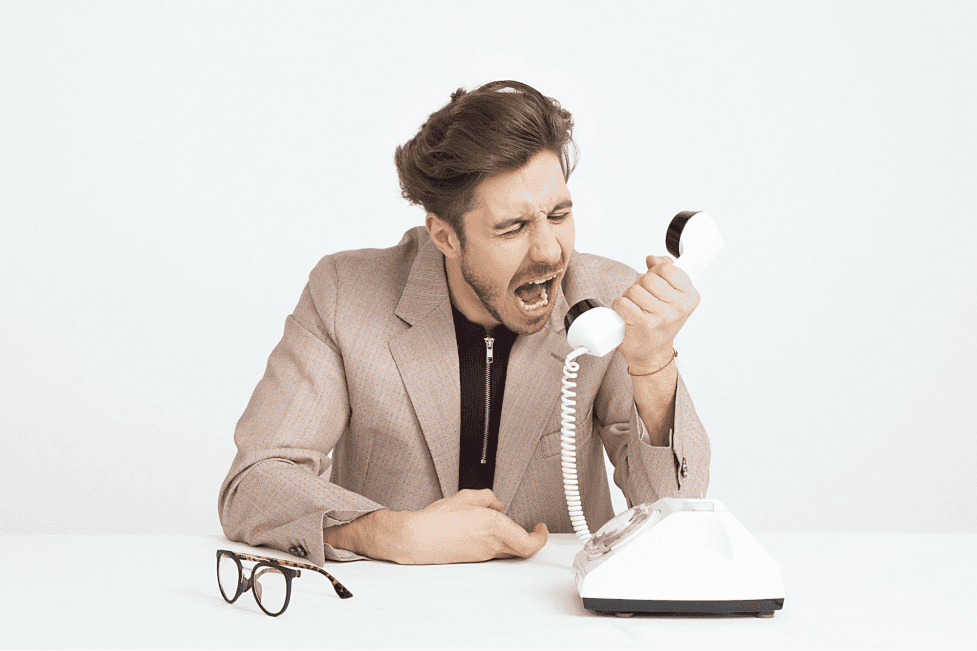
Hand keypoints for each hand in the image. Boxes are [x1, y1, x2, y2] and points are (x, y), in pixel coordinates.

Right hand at [385, 489, 547, 564]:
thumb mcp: (466, 497)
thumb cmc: (437, 520)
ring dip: (513, 539)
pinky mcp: (474, 558)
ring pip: (509, 550)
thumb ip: (488, 497)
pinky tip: (486, 530)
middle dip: (531, 538)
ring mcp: (484, 554)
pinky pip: (495, 551)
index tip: (541, 528)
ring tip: (505, 524)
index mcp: (495, 527)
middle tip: (534, 530)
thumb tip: (496, 504)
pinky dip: (498, 541)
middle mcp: (492, 544)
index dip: (541, 537)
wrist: (418, 538)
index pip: (530, 542)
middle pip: (523, 549)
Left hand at [611, 255, 699, 371]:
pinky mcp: (644, 324)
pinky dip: (620, 307)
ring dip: (629, 298)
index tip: (657, 284)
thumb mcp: (672, 296)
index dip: (655, 273)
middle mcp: (679, 307)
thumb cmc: (661, 324)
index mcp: (690, 297)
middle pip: (648, 278)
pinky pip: (622, 302)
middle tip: (645, 301)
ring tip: (637, 309)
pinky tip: (627, 315)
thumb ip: (666, 271)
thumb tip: (653, 259)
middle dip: (641, 286)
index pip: (666, 268)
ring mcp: (662, 316)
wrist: (652, 353)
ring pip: (634, 290)